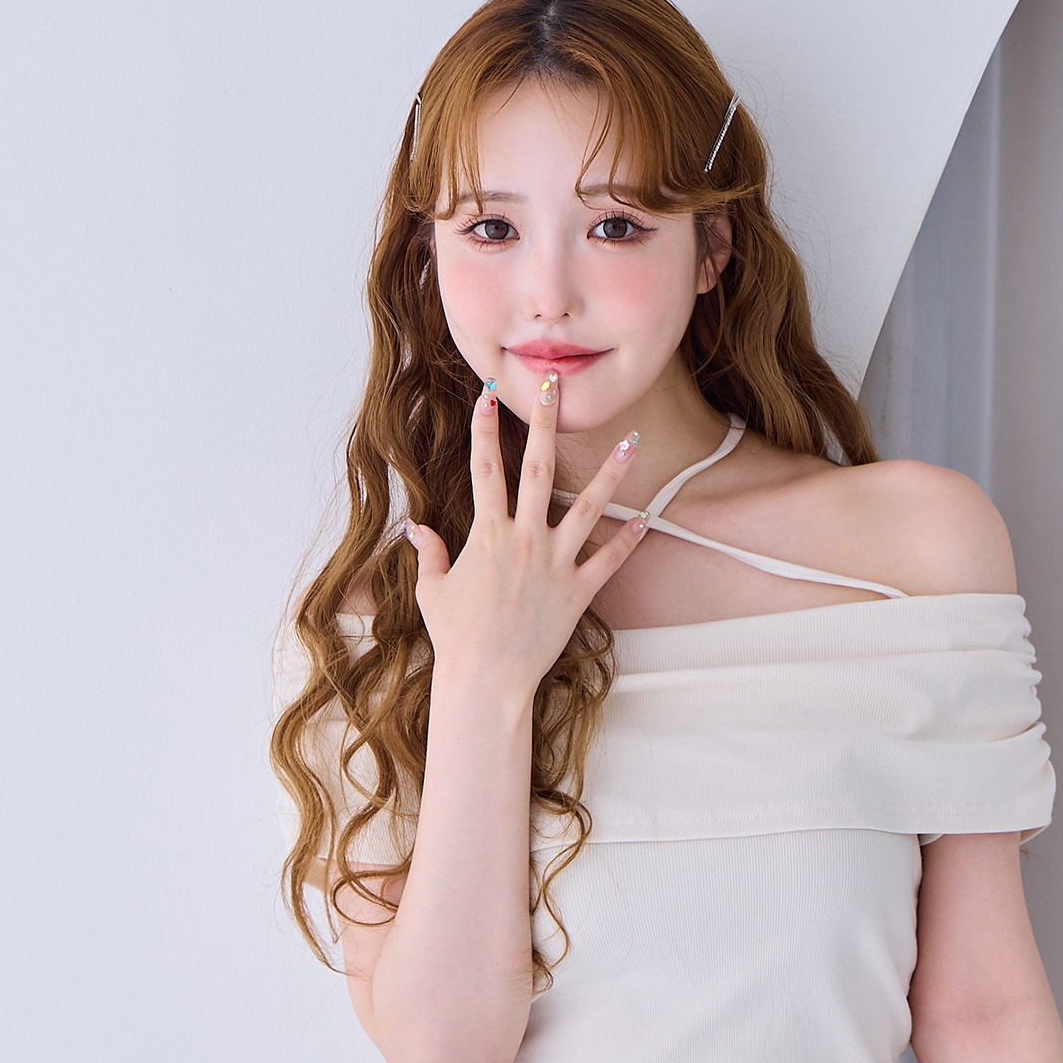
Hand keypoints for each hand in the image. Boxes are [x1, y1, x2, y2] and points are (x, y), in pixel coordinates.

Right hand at [404, 369, 646, 693]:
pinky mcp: (578, 592)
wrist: (486, 680)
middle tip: (554, 383)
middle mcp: (524, 540)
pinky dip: (628, 539)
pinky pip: (609, 560)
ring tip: (631, 440)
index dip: (486, 428)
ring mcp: (555, 564)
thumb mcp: (432, 591)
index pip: (485, 468)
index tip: (490, 393)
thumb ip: (428, 553)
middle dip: (545, 421)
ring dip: (611, 473)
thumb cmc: (457, 637)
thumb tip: (416, 528)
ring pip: (588, 507)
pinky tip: (646, 518)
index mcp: (486, 534)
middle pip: (538, 468)